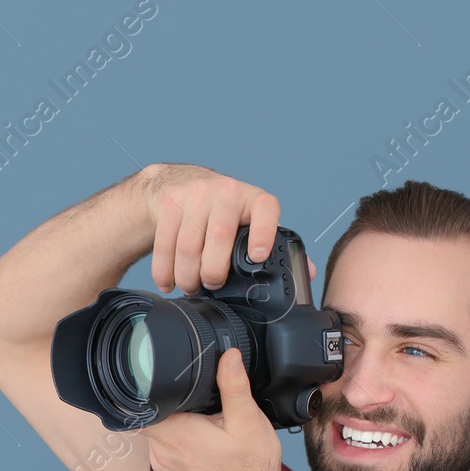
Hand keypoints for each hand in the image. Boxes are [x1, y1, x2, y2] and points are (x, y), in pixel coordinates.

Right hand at [138, 163, 316, 294]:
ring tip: (190, 287)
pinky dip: (164, 271)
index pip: (265, 210)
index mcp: (253, 199)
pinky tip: (168, 282)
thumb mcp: (250, 220)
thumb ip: (275, 244)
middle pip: (219, 238)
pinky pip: (165, 244)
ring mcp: (195, 195)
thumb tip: (305, 272)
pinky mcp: (169, 202)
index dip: (263, 232)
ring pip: (188, 245)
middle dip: (213, 271)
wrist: (179, 183)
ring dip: (187, 275)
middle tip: (210, 284)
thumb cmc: (223, 211)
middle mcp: (226, 192)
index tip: (258, 255)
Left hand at [140, 347, 287, 470]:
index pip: (140, 404)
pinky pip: (163, 444)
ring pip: (157, 428)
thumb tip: (228, 356)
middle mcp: (161, 452)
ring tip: (202, 420)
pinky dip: (177, 435)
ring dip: (174, 419)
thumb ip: (234, 386)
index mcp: (175, 435)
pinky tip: (200, 436)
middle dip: (169, 400)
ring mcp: (162, 464)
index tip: (160, 375)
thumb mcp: (248, 421)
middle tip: (196, 398)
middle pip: (149, 413)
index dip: (147, 385)